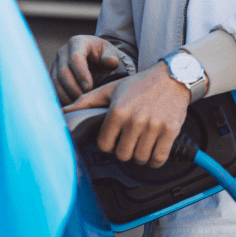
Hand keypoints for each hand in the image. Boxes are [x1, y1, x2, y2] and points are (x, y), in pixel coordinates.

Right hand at [50, 35, 123, 104]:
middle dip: (73, 87)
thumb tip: (111, 61)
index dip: (81, 73)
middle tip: (84, 98)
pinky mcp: (54, 75)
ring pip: (56, 81)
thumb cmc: (104, 55)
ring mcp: (56, 63)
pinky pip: (53, 88)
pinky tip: (71, 105)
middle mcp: (63, 51)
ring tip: (78, 104)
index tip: (88, 87)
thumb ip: (111, 57)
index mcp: (78, 42)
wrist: (95, 58)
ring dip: (66, 95)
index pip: (75, 58)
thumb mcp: (111, 53)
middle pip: (63, 71)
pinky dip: (61, 97)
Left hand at [63, 62, 189, 167]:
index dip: (108, 144)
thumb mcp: (111, 89)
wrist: (173, 77)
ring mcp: (154, 126)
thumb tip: (62, 111)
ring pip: (140, 158)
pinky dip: (155, 159)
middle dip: (124, 151)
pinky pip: (159, 158)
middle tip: (129, 142)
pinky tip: (153, 150)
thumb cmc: (140, 84)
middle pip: (122, 155)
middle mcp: (135, 120)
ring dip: (140, 156)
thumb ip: (86, 101)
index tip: (114, 138)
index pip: (104, 145)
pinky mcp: (170, 131)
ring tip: (141, 144)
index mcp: (118, 111)